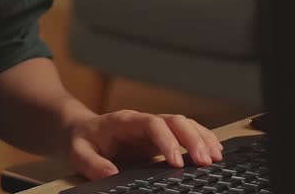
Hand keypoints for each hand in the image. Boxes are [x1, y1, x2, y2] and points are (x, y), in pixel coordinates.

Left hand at [66, 110, 223, 180]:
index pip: (153, 124)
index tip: (177, 162)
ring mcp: (153, 128)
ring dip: (201, 138)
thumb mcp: (78, 153)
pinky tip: (213, 151)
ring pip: (184, 124)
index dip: (167, 141)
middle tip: (205, 161)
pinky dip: (201, 139)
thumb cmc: (81, 140)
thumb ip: (92, 163)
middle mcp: (143, 121)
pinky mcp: (159, 137)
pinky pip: (184, 133)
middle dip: (192, 139)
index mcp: (125, 121)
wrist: (80, 129)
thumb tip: (110, 173)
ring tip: (216, 157)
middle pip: (174, 121)